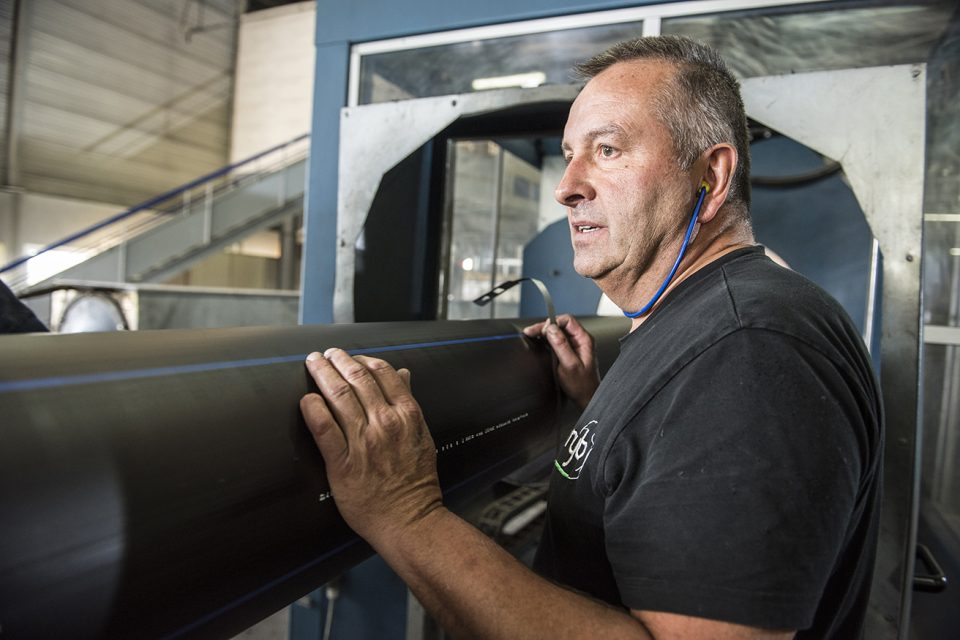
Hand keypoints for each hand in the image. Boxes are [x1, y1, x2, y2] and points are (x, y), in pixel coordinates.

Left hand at [300, 349, 442, 544]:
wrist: (410, 520)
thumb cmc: (416, 481)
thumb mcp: (422, 435)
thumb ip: (409, 403)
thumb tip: (403, 375)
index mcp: (407, 415)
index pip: (382, 374)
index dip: (363, 359)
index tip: (351, 356)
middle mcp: (385, 424)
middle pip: (357, 380)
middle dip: (338, 360)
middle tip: (326, 354)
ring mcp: (363, 443)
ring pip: (338, 397)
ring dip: (323, 375)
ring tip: (313, 364)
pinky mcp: (343, 464)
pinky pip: (324, 430)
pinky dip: (313, 410)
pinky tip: (307, 400)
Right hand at [522, 314, 599, 409]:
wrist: (586, 397)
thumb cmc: (582, 385)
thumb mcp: (570, 365)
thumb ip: (561, 345)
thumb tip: (551, 329)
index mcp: (584, 340)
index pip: (567, 321)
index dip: (552, 323)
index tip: (542, 331)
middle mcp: (579, 340)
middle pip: (560, 325)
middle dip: (544, 327)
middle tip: (531, 332)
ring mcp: (573, 346)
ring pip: (556, 332)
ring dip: (543, 333)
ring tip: (531, 335)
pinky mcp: (567, 351)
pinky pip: (555, 341)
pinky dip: (545, 340)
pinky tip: (538, 342)